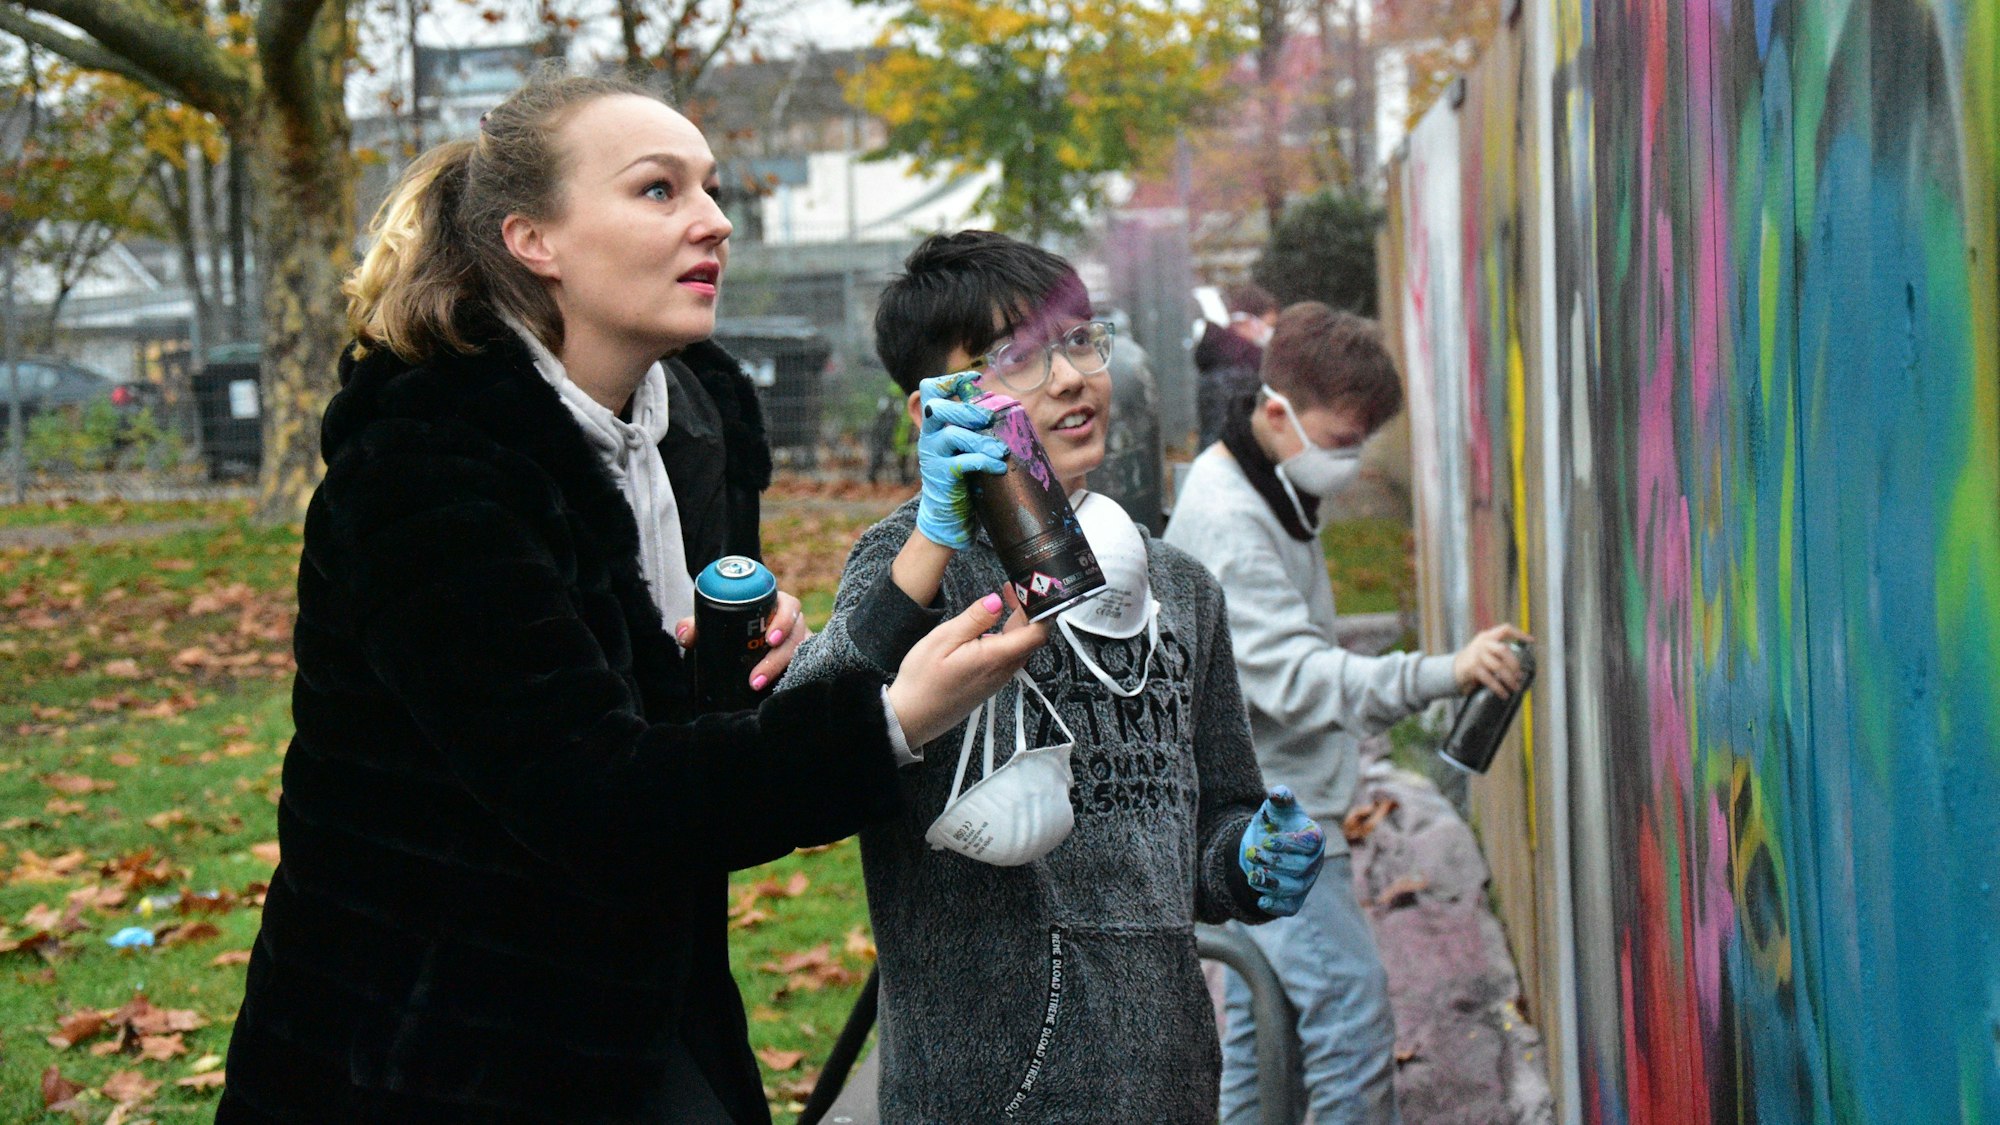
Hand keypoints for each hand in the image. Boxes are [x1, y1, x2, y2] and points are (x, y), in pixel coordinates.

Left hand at [671, 591, 809, 691]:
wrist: (736, 652)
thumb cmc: (730, 631)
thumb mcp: (714, 626)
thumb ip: (697, 627)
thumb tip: (686, 635)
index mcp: (776, 605)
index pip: (789, 605)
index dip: (783, 620)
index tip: (769, 639)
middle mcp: (792, 622)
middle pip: (796, 635)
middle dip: (779, 656)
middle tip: (757, 676)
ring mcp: (801, 642)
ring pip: (799, 654)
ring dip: (779, 671)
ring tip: (757, 686)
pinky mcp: (804, 660)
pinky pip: (805, 667)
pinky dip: (794, 677)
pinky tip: (779, 689)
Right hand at [887, 587, 1046, 745]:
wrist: (912, 717)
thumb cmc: (922, 680)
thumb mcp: (943, 639)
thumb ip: (974, 619)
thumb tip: (996, 601)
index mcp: (995, 657)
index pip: (1037, 633)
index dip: (1038, 608)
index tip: (1023, 590)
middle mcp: (1003, 671)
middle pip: (1031, 639)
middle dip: (1026, 612)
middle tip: (1008, 592)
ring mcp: (998, 680)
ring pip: (1020, 649)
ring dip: (1017, 626)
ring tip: (1001, 606)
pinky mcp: (990, 684)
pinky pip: (1008, 659)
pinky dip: (1006, 640)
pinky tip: (989, 632)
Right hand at [914, 372, 1008, 549]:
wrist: (947, 515)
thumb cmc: (962, 475)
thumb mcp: (963, 445)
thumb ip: (972, 425)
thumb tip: (1002, 403)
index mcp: (933, 424)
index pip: (928, 389)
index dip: (950, 379)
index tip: (975, 377)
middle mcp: (928, 436)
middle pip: (937, 407)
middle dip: (967, 409)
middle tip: (989, 418)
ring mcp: (932, 457)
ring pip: (952, 435)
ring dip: (981, 439)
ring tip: (1001, 450)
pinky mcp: (942, 477)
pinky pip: (962, 463)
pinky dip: (984, 462)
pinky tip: (999, 466)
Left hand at [1238, 786, 1324, 916]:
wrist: (1264, 847)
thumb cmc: (1275, 823)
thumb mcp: (1276, 809)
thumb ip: (1280, 798)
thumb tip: (1277, 793)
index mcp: (1314, 837)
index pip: (1308, 843)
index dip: (1288, 844)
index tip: (1267, 841)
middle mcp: (1313, 862)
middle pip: (1300, 867)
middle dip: (1274, 862)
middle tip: (1251, 853)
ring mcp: (1305, 882)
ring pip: (1294, 888)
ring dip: (1272, 884)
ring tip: (1252, 876)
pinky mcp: (1294, 899)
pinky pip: (1289, 907)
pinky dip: (1276, 906)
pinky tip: (1261, 901)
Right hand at [1452, 624, 1532, 696]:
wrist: (1452, 669)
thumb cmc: (1474, 661)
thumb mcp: (1484, 650)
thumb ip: (1497, 652)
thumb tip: (1519, 668)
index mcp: (1487, 637)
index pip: (1505, 629)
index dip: (1519, 634)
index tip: (1531, 641)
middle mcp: (1482, 644)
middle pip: (1504, 650)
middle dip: (1514, 664)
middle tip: (1519, 675)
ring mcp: (1477, 655)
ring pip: (1499, 666)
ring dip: (1509, 679)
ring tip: (1515, 687)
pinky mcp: (1473, 668)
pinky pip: (1490, 679)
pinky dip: (1499, 688)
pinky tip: (1504, 694)